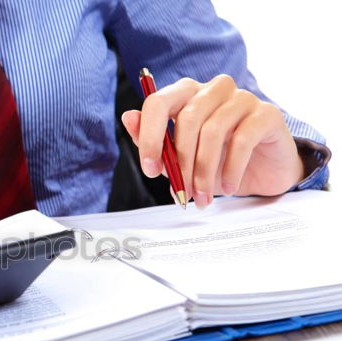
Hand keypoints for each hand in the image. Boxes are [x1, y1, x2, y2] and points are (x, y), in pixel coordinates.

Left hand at [121, 74, 304, 208]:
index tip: (150, 170)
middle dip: (181, 163)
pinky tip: (228, 187)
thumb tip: (128, 117)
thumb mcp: (179, 159)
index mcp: (186, 94)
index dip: (150, 137)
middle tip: (181, 193)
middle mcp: (214, 89)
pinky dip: (230, 169)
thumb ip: (153, 142)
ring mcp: (242, 98)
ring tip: (202, 197)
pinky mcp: (266, 113)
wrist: (263, 171)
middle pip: (187, 119)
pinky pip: (242, 140)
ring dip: (204, 172)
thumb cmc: (217, 162)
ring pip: (213, 131)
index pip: (158, 102)